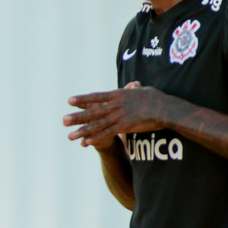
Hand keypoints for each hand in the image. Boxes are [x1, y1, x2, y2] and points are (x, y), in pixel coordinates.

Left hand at [63, 81, 178, 147]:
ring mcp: (118, 116)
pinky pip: (106, 134)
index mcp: (117, 95)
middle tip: (63, 121)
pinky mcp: (124, 127)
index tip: (69, 101)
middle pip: (92, 112)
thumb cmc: (157, 98)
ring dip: (82, 131)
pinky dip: (95, 138)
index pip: (95, 97)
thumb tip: (134, 84)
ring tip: (70, 136)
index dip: (82, 100)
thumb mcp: (144, 90)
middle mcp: (114, 105)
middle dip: (77, 117)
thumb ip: (136, 88)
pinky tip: (85, 142)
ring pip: (96, 125)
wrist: (164, 108)